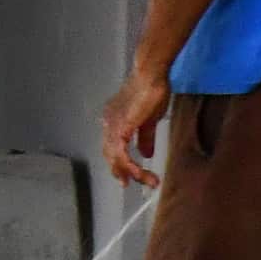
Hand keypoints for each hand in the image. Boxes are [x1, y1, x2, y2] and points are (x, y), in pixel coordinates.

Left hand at [100, 69, 171, 188]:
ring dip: (130, 172)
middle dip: (120, 171)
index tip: (127, 176)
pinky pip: (122, 154)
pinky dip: (131, 166)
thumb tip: (147, 154)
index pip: (111, 147)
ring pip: (115, 157)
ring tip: (145, 181)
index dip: (117, 162)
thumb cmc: (152, 91)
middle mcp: (108, 124)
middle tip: (129, 184)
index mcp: (113, 120)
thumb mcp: (149, 120)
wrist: (151, 75)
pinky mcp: (121, 128)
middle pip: (109, 154)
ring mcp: (112, 126)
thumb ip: (145, 137)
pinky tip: (140, 173)